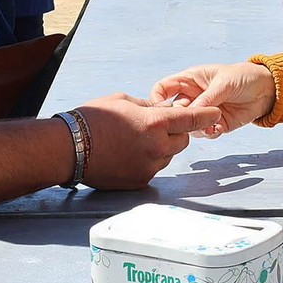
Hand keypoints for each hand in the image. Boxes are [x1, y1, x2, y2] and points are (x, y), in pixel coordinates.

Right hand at [74, 93, 222, 188]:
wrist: (67, 148)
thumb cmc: (92, 120)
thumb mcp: (123, 100)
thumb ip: (147, 106)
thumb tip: (160, 108)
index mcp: (155, 123)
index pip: (191, 119)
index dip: (205, 114)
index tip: (215, 112)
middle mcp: (157, 148)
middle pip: (182, 141)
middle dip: (176, 132)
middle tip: (157, 126)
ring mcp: (149, 168)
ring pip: (167, 156)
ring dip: (161, 148)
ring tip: (135, 141)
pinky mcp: (139, 182)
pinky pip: (152, 169)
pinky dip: (146, 161)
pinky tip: (127, 154)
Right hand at [149, 62, 274, 136]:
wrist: (267, 90)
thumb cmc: (244, 77)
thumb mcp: (223, 83)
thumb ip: (206, 98)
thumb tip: (189, 113)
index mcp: (190, 80)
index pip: (163, 88)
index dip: (157, 98)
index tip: (160, 110)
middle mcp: (193, 97)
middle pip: (173, 111)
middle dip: (178, 118)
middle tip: (188, 121)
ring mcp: (203, 111)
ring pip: (186, 125)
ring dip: (195, 128)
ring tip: (209, 125)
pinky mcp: (215, 124)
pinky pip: (204, 134)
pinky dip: (208, 134)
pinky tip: (218, 129)